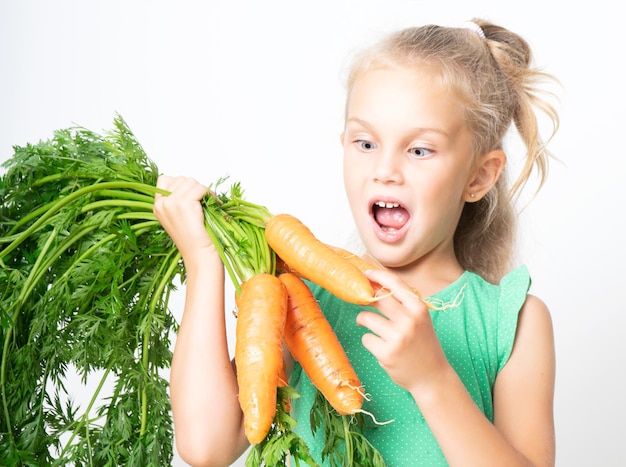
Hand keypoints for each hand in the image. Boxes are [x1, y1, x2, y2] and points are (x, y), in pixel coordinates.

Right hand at [153, 175, 214, 261]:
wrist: (199, 255)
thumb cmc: (195, 239)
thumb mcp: (179, 217)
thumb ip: (178, 200)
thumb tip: (190, 184)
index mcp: (157, 206)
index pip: (165, 180)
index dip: (182, 185)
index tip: (193, 199)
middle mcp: (161, 204)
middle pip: (181, 179)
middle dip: (196, 188)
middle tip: (204, 203)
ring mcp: (170, 202)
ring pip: (192, 182)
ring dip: (204, 191)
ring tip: (208, 205)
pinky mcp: (183, 203)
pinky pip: (200, 188)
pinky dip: (210, 195)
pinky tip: (212, 206)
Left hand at [356, 269, 450, 394]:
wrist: (432, 377)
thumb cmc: (422, 344)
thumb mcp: (419, 320)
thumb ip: (402, 304)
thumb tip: (375, 286)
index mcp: (419, 308)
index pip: (395, 284)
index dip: (377, 276)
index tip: (365, 273)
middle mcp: (409, 320)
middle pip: (377, 299)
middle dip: (365, 299)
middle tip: (361, 302)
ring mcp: (398, 337)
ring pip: (366, 318)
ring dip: (362, 321)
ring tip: (369, 327)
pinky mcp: (387, 353)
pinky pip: (366, 338)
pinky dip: (369, 341)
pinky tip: (380, 347)